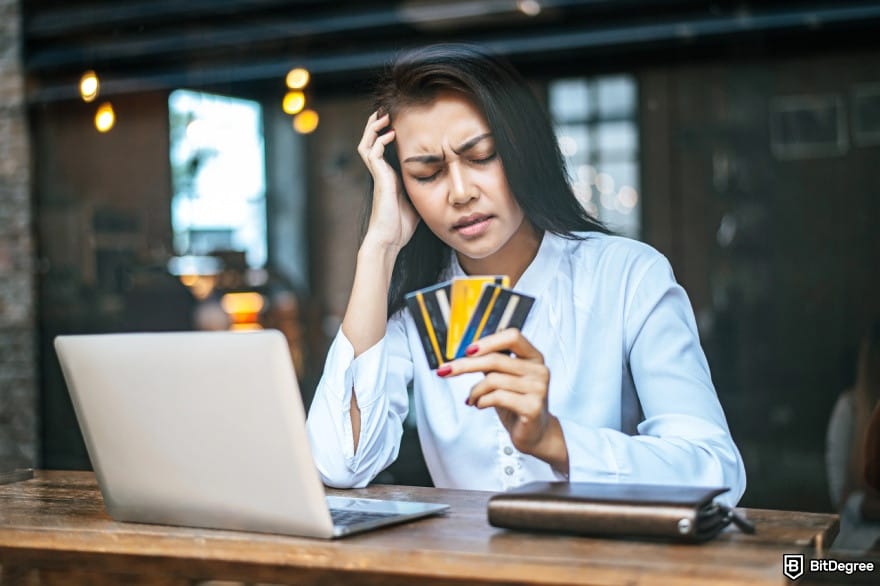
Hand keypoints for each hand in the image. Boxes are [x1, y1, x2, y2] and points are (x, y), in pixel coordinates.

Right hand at [356, 111, 419, 249]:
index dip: (385, 136)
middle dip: (376, 126)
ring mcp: (378, 175)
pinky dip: (379, 141)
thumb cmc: (401, 227)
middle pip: (370, 142)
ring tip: (383, 116)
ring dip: (374, 128)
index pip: (382, 151)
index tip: (396, 124)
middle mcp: (381, 174)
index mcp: (389, 178)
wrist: (389, 240)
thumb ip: (422, 191)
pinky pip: (373, 154)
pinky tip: (390, 134)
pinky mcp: (378, 178)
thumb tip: (439, 186)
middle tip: (385, 112)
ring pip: (367, 144)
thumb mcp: (417, 204)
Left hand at [438, 329, 568, 472]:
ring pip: (493, 380)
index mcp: (533, 357)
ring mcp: (538, 389)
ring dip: (475, 390)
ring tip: (472, 398)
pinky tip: (480, 405)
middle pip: (496, 359)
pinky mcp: (532, 407)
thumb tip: (465, 353)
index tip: (467, 350)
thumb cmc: (516, 402)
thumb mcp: (503, 378)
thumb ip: (492, 363)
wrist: (535, 433)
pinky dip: (482, 401)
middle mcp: (539, 370)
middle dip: (466, 365)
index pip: (512, 336)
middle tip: (446, 370)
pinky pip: (497, 397)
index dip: (488, 342)